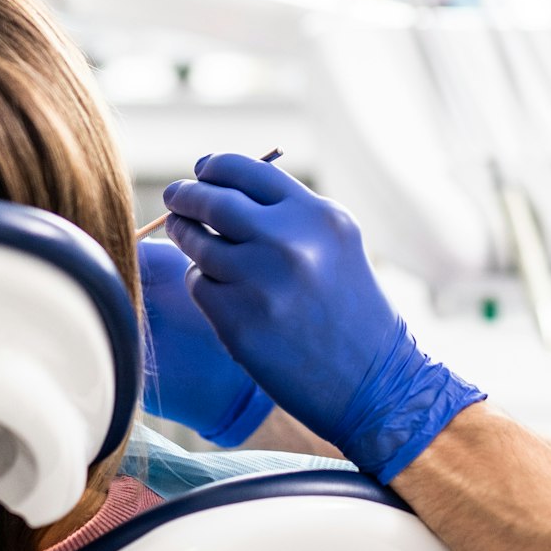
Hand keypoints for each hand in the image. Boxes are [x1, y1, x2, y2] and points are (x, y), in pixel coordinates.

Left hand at [164, 154, 483, 482]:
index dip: (214, 167)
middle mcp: (290, 242)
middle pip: (212, 201)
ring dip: (187, 238)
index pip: (246, 170)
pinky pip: (200, 286)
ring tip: (188, 238)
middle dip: (185, 196)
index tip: (201, 171)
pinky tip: (223, 293)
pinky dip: (203, 285)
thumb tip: (219, 186)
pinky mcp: (238, 322)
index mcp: (317, 216)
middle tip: (175, 198)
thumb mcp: (336, 244)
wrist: (376, 382)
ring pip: (198, 245)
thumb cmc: (351, 309)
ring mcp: (261, 282)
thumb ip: (287, 213)